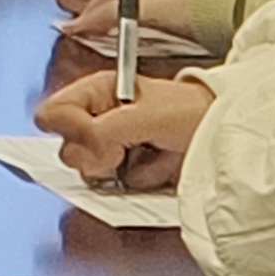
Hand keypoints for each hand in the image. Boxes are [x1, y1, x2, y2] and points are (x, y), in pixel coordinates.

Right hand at [36, 69, 212, 191]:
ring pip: (88, 169)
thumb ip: (104, 130)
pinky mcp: (126, 168)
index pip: (53, 113)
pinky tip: (155, 166)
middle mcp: (98, 117)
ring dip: (116, 169)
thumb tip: (80, 150)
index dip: (70, 128)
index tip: (96, 136)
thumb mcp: (144, 115)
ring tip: (144, 155)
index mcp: (95, 91)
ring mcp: (111, 144)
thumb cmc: (189, 111)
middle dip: (94, 154)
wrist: (221, 133)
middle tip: (122, 150)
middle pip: (67, 147)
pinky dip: (135, 180)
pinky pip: (114, 183)